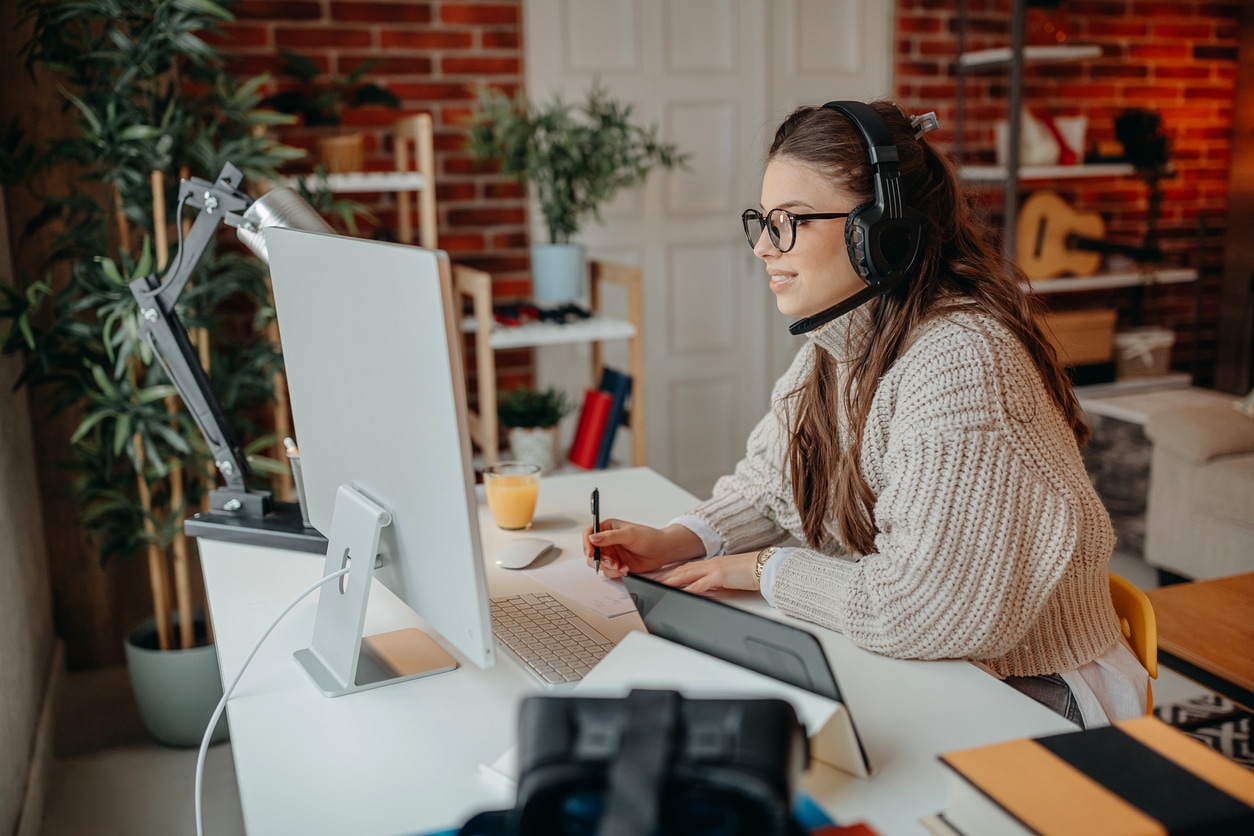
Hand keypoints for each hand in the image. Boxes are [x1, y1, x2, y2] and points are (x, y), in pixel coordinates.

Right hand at [582, 521, 703, 577]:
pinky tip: (626, 569)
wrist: (662, 551)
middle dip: (600, 560)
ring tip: (621, 567)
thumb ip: (610, 536)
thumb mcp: (629, 534)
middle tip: (612, 563)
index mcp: (607, 528)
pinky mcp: (616, 564)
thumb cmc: (649, 537)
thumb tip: (593, 537)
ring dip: (608, 568)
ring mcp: (611, 553)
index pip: (589, 534)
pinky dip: (615, 573)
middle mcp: (607, 541)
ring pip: (598, 564)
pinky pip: (608, 571)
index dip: (587, 543)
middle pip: (591, 552)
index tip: (591, 553)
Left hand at [655, 552, 759, 592]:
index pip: (688, 568)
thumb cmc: (752, 572)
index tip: (661, 578)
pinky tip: (680, 593)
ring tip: (658, 586)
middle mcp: (710, 564)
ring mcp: (714, 569)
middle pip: (682, 570)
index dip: (673, 573)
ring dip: (671, 581)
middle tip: (652, 581)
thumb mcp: (730, 578)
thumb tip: (707, 591)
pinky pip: (700, 584)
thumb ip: (716, 583)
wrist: (765, 567)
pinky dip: (688, 589)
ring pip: (686, 575)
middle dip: (666, 576)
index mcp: (712, 564)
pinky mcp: (720, 576)